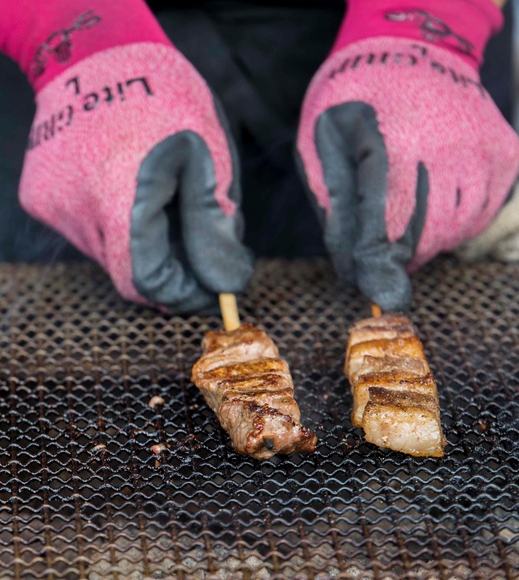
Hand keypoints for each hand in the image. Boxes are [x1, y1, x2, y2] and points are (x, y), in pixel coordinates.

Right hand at [0, 0, 252, 311]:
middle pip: (123, 271)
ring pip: (102, 252)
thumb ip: (212, 225)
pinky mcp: (37, 199)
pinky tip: (111, 175)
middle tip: (186, 229)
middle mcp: (77, 211)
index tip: (205, 286)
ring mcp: (51, 207)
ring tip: (146, 187)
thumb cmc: (159, 93)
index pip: (145, 282)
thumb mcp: (206, 152)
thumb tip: (222, 282)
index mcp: (121, 197)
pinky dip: (104, 217)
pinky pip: (80, 227)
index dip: (179, 292)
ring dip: (131, 238)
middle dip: (160, 261)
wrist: (89, 52)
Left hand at [296, 0, 518, 310]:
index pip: (387, 226)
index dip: (377, 266)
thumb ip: (336, 206)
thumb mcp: (321, 145)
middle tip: (379, 254)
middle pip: (427, 237)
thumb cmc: (353, 98)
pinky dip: (457, 220)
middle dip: (399, 255)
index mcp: (391, 145)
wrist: (411, 48)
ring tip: (405, 219)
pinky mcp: (505, 153)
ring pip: (459, 230)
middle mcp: (446, 148)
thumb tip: (351, 267)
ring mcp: (482, 150)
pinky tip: (433, 202)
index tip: (375, 290)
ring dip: (429, 240)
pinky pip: (483, 211)